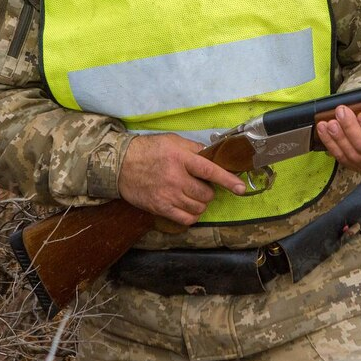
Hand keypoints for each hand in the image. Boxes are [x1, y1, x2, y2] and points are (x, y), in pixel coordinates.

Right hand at [117, 133, 247, 226]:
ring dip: (200, 203)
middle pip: (206, 194)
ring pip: (198, 207)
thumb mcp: (172, 141)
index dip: (228, 180)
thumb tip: (213, 155)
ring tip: (192, 194)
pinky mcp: (160, 208)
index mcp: (181, 158)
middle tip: (199, 185)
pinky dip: (192, 215)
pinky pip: (186, 219)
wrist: (119, 165)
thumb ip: (194, 148)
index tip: (241, 188)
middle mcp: (176, 178)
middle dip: (208, 191)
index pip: (210, 171)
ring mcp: (168, 195)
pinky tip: (187, 206)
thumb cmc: (148, 150)